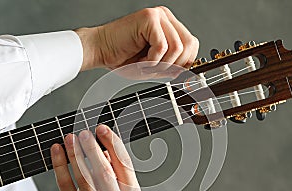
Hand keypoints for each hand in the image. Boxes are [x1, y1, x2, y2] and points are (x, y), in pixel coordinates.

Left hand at [50, 124, 142, 190]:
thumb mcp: (114, 185)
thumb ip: (112, 164)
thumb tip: (101, 137)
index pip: (124, 165)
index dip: (112, 144)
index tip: (101, 128)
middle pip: (104, 171)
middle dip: (92, 148)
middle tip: (83, 133)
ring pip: (84, 177)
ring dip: (75, 153)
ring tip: (70, 138)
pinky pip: (66, 183)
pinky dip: (60, 164)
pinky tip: (57, 150)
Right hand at [74, 6, 198, 70]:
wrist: (100, 50)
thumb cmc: (123, 58)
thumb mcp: (155, 67)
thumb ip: (173, 68)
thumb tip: (189, 73)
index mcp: (169, 26)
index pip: (192, 44)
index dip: (185, 62)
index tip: (172, 72)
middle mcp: (165, 17)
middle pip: (189, 44)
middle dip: (175, 64)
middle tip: (156, 70)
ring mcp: (157, 15)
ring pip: (177, 47)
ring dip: (161, 64)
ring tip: (145, 65)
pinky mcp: (149, 18)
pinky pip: (162, 46)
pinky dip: (152, 60)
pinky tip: (140, 60)